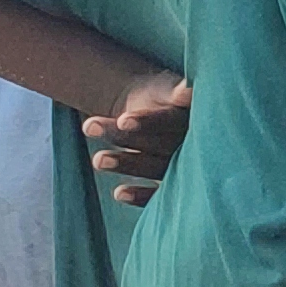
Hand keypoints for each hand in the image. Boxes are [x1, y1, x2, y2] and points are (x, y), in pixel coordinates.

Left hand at [80, 71, 192, 204]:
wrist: (157, 110)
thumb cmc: (162, 97)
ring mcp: (187, 167)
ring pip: (158, 168)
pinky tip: (118, 194)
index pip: (171, 121)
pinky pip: (160, 194)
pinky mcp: (176, 184)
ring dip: (126, 164)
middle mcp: (195, 145)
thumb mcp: (169, 90)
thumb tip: (187, 91)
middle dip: (126, 139)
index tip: (123, 121)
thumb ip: (178, 93)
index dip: (148, 123)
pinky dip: (141, 197)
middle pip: (161, 144)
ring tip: (97, 160)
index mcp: (195, 119)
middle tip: (90, 127)